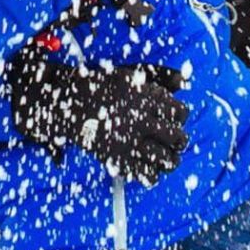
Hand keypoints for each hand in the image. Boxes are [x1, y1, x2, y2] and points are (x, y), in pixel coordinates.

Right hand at [6, 52, 189, 180]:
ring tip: (170, 159)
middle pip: (176, 137)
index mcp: (146, 99)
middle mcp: (141, 121)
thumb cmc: (101, 86)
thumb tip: (184, 82)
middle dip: (180, 141)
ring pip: (164, 158)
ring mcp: (129, 142)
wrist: (65, 104)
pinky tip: (151, 171)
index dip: (181, 117)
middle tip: (178, 142)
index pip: (179, 112)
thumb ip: (160, 76)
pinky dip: (152, 175)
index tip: (176, 119)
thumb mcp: (131, 74)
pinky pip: (144, 174)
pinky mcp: (116, 159)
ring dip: (171, 160)